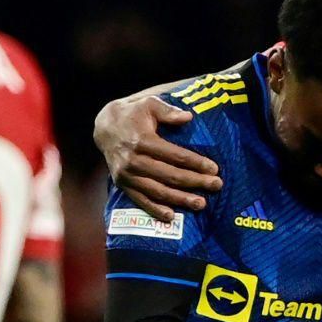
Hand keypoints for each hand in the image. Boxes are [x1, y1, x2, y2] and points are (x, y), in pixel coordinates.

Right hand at [94, 95, 222, 220]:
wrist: (104, 127)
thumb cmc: (134, 114)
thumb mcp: (149, 104)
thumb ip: (168, 111)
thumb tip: (188, 117)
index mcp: (142, 140)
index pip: (174, 155)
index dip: (195, 163)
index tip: (214, 168)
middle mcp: (133, 160)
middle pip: (170, 175)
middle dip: (195, 182)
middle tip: (217, 185)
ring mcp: (127, 175)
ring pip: (158, 191)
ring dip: (180, 199)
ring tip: (201, 203)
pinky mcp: (122, 184)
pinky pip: (140, 200)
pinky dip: (155, 209)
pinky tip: (171, 216)